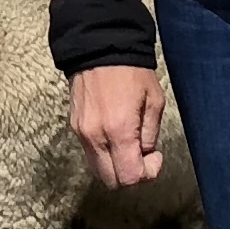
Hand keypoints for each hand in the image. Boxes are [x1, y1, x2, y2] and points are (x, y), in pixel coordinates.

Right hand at [68, 64, 164, 187]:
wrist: (99, 46)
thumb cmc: (131, 71)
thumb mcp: (154, 101)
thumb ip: (150, 134)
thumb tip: (145, 154)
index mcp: (118, 130)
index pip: (130, 177)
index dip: (148, 173)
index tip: (155, 156)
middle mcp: (95, 137)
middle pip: (112, 181)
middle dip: (131, 175)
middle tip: (143, 155)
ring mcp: (81, 133)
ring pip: (98, 171)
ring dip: (116, 166)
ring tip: (129, 144)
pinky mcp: (74, 127)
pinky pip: (90, 153)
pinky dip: (104, 154)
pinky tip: (115, 135)